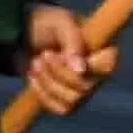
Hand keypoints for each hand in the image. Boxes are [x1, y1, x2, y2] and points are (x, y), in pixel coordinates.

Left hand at [21, 2, 111, 120]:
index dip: (88, 66)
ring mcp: (83, 88)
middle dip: (58, 73)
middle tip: (43, 54)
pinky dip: (42, 94)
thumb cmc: (47, 24)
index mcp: (105, 47)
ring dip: (48, 82)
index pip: (109, 65)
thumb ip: (73, 42)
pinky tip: (33, 77)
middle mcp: (99, 71)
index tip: (61, 54)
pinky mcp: (66, 100)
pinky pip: (60, 109)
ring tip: (36, 62)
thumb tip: (82, 71)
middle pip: (86, 87)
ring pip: (72, 100)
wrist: (23, 36)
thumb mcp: (60, 24)